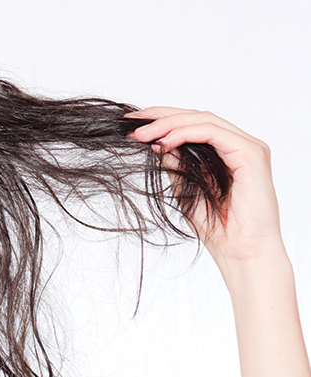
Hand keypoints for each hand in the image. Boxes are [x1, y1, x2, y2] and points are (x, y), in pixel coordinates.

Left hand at [126, 108, 282, 269]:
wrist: (240, 252)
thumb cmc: (217, 228)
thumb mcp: (185, 191)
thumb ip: (176, 167)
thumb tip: (157, 144)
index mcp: (224, 153)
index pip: (192, 126)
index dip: (163, 121)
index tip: (134, 126)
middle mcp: (237, 145)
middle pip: (197, 118)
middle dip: (162, 117)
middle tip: (133, 124)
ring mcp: (247, 147)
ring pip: (204, 121)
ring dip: (170, 124)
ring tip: (143, 134)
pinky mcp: (251, 154)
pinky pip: (214, 133)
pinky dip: (187, 133)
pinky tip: (165, 142)